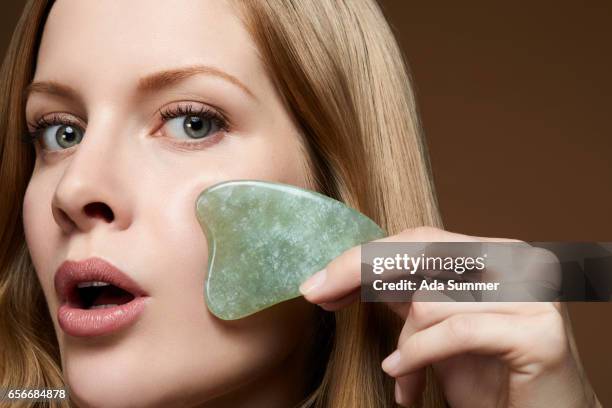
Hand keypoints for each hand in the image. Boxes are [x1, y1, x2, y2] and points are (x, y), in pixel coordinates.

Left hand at [298, 226, 600, 407]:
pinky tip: (404, 383)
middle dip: (358, 274)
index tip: (319, 282)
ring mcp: (531, 293)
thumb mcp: (435, 327)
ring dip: (404, 345)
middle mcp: (516, 262)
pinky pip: (454, 332)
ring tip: (403, 374)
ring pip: (430, 302)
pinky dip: (418, 357)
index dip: (364, 257)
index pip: (419, 239)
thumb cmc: (488, 376)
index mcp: (492, 253)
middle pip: (419, 253)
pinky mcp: (538, 332)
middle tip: (318, 295)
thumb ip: (405, 293)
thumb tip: (345, 276)